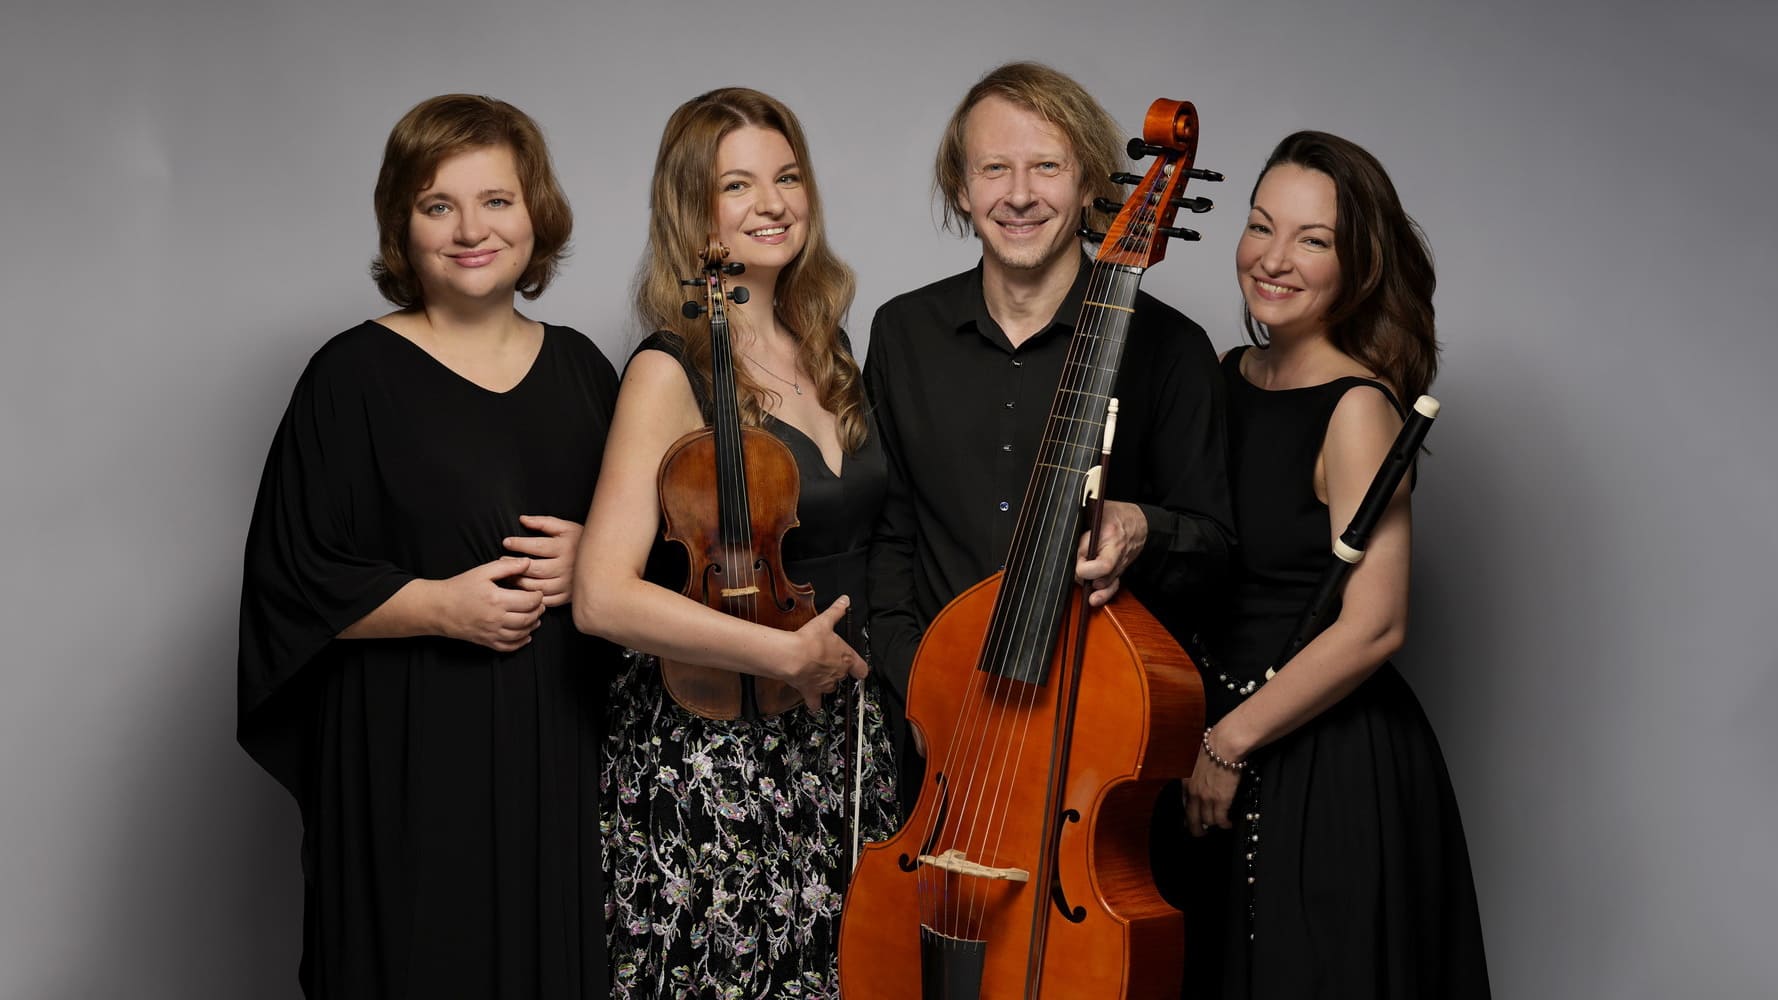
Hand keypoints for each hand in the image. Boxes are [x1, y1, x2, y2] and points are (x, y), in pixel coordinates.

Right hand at [435, 556, 544, 651]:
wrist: (439, 608)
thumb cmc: (460, 587)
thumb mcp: (483, 572)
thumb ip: (507, 566)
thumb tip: (527, 562)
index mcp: (497, 600)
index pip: (529, 601)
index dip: (538, 597)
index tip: (538, 592)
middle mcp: (496, 619)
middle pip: (528, 618)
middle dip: (538, 611)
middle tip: (540, 604)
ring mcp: (491, 632)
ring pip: (521, 634)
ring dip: (532, 626)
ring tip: (535, 617)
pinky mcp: (486, 641)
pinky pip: (508, 647)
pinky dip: (520, 642)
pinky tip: (525, 635)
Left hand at [504, 515, 582, 607]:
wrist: (604, 559)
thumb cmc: (580, 540)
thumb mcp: (565, 527)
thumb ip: (543, 522)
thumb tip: (522, 520)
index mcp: (565, 547)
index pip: (537, 547)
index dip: (519, 544)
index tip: (506, 542)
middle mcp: (567, 567)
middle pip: (535, 570)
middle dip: (516, 566)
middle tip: (502, 561)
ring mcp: (568, 584)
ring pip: (539, 587)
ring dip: (520, 582)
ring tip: (509, 575)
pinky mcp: (568, 596)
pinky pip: (547, 600)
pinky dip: (533, 597)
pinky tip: (524, 590)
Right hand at [782, 596, 869, 711]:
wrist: (793, 657)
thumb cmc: (810, 640)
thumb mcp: (825, 621)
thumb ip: (836, 611)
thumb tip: (845, 600)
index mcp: (846, 658)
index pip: (861, 669)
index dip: (860, 668)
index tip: (858, 668)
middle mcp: (838, 674)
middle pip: (843, 676)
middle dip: (837, 671)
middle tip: (828, 663)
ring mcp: (825, 684)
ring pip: (831, 688)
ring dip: (827, 684)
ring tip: (819, 676)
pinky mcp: (811, 692)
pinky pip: (815, 702)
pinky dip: (814, 703)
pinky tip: (813, 702)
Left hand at [1075, 501, 1147, 607]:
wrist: (1141, 522)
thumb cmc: (1117, 514)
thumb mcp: (1099, 508)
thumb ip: (1082, 514)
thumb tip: (1063, 522)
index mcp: (1110, 534)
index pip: (1097, 560)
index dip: (1081, 564)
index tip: (1072, 558)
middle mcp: (1116, 553)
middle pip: (1099, 575)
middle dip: (1082, 574)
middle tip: (1074, 567)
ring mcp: (1119, 564)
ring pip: (1104, 584)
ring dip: (1089, 585)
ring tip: (1079, 577)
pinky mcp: (1119, 570)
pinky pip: (1112, 586)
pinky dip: (1102, 594)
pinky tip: (1093, 599)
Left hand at [1184, 739, 1241, 836]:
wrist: (1223, 747)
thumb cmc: (1212, 749)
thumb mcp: (1195, 762)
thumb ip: (1194, 774)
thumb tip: (1199, 779)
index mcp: (1186, 783)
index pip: (1184, 805)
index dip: (1187, 816)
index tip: (1189, 822)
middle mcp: (1193, 793)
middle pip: (1192, 819)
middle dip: (1196, 830)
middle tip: (1201, 834)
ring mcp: (1206, 799)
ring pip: (1207, 821)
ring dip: (1214, 825)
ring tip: (1220, 825)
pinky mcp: (1221, 801)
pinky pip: (1220, 820)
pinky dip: (1224, 824)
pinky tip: (1228, 824)